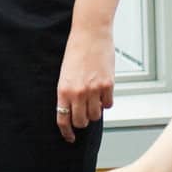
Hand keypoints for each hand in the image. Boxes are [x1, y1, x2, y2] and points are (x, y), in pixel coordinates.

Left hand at [55, 24, 115, 143]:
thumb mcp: (65, 74)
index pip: (63, 119)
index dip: (67, 132)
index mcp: (63, 90)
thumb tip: (75, 111)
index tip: (70, 138)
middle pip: (81, 121)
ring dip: (95, 111)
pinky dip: (106, 102)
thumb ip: (69, 93)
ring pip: (95, 115)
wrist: (90, 34)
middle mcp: (78, 92)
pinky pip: (108, 104)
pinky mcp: (108, 85)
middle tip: (84, 114)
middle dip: (82, 121)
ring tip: (93, 99)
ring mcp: (94, 89)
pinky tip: (103, 92)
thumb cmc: (76, 51)